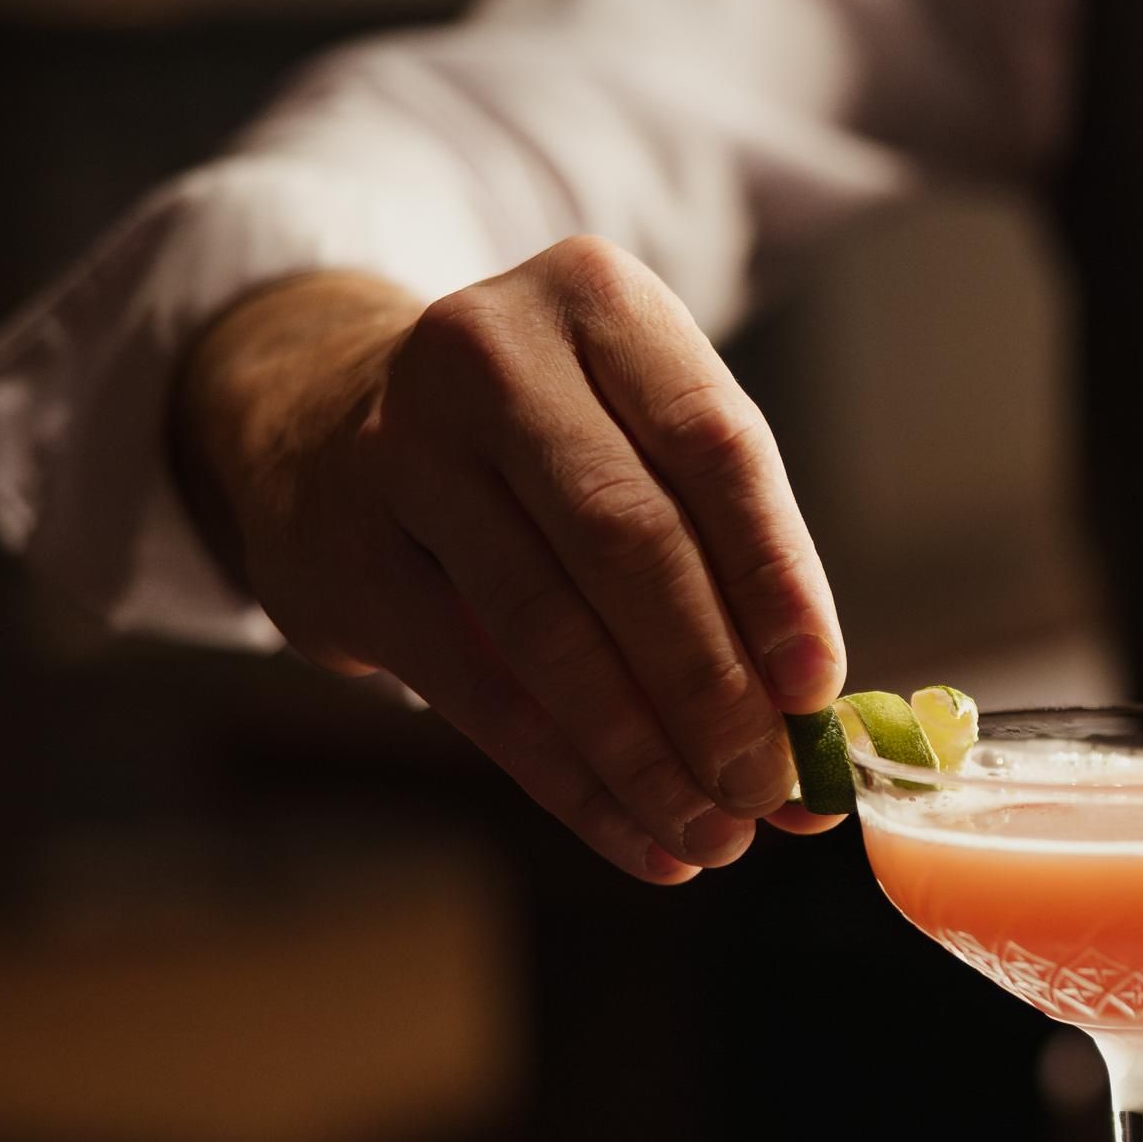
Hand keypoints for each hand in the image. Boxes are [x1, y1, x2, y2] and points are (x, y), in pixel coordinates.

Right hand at [172, 237, 847, 882]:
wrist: (322, 422)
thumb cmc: (544, 451)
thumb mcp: (639, 445)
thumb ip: (732, 565)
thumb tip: (820, 739)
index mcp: (599, 303)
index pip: (714, 446)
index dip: (776, 577)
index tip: (820, 690)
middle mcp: (492, 354)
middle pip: (631, 540)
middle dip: (714, 685)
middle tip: (772, 789)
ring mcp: (402, 449)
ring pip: (548, 628)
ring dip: (646, 752)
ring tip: (716, 833)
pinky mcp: (348, 555)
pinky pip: (479, 692)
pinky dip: (573, 781)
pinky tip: (641, 838)